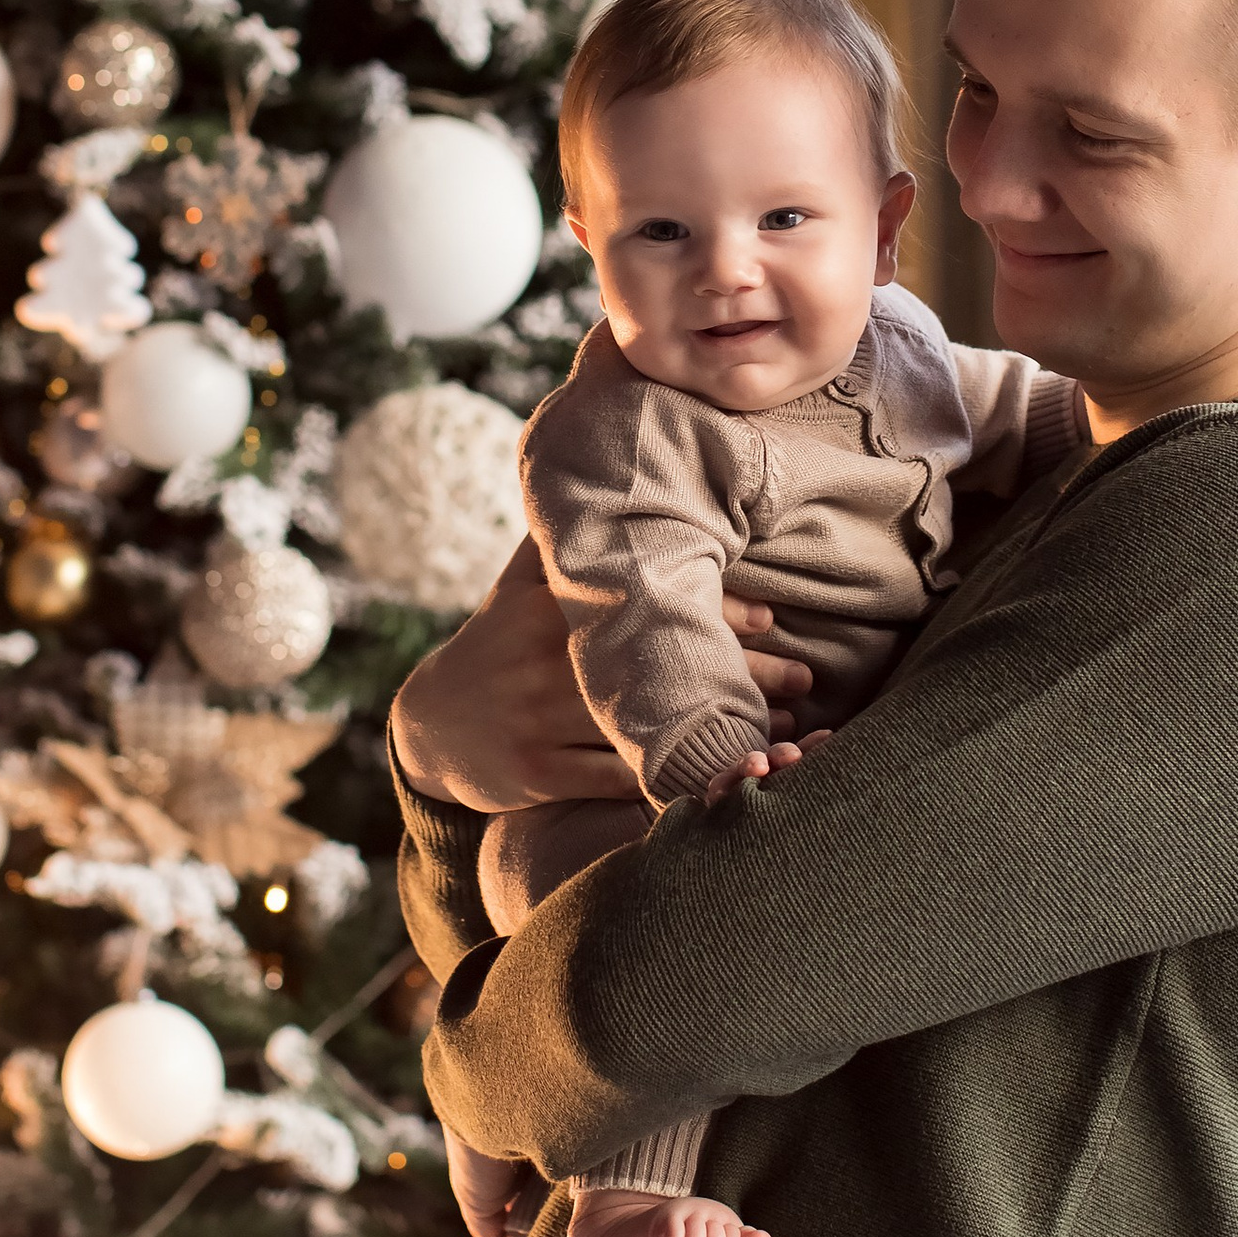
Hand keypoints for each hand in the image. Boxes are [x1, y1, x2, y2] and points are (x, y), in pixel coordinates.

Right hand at [389, 546, 811, 815]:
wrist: (432, 725)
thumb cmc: (498, 641)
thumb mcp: (520, 582)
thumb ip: (566, 534)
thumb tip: (610, 455)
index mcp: (549, 606)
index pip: (645, 600)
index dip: (713, 609)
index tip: (770, 616)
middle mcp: (546, 659)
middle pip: (659, 664)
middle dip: (740, 671)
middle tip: (805, 675)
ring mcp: (540, 719)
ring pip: (648, 726)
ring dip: (722, 728)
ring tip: (786, 730)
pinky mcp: (539, 773)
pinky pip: (619, 781)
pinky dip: (676, 779)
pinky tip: (728, 777)